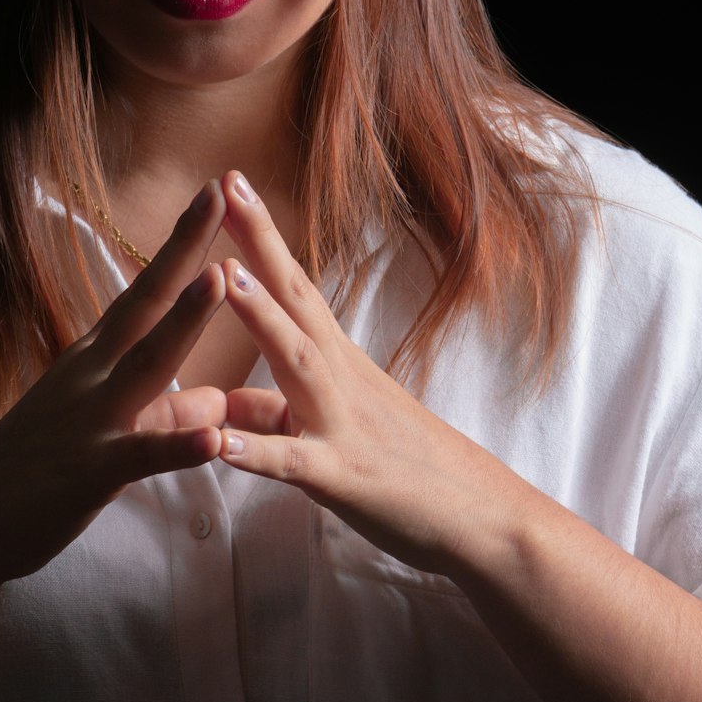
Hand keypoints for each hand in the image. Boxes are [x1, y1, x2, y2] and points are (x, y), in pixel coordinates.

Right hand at [0, 181, 230, 592]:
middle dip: (186, 250)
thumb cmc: (35, 473)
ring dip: (185, 320)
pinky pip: (142, 455)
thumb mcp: (107, 431)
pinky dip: (179, 445)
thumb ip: (165, 414)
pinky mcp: (91, 471)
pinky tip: (216, 439)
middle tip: (222, 197)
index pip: (147, 289)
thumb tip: (216, 401)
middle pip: (147, 303)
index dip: (182, 244)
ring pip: (146, 363)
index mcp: (96, 358)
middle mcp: (93, 375)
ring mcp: (91, 419)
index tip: (214, 193)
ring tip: (222, 280)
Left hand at [213, 171, 516, 578]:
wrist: (482, 519)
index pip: (295, 285)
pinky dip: (257, 453)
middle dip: (260, 244)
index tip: (231, 182)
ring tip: (225, 276)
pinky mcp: (342, 477)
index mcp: (336, 362)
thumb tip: (226, 402)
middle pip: (297, 299)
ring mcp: (341, 424)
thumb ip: (274, 413)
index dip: (261, 236)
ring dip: (262, 319)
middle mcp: (340, 379)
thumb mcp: (335, 428)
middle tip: (226, 187)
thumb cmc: (408, 469)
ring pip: (298, 364)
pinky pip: (295, 463)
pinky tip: (220, 445)